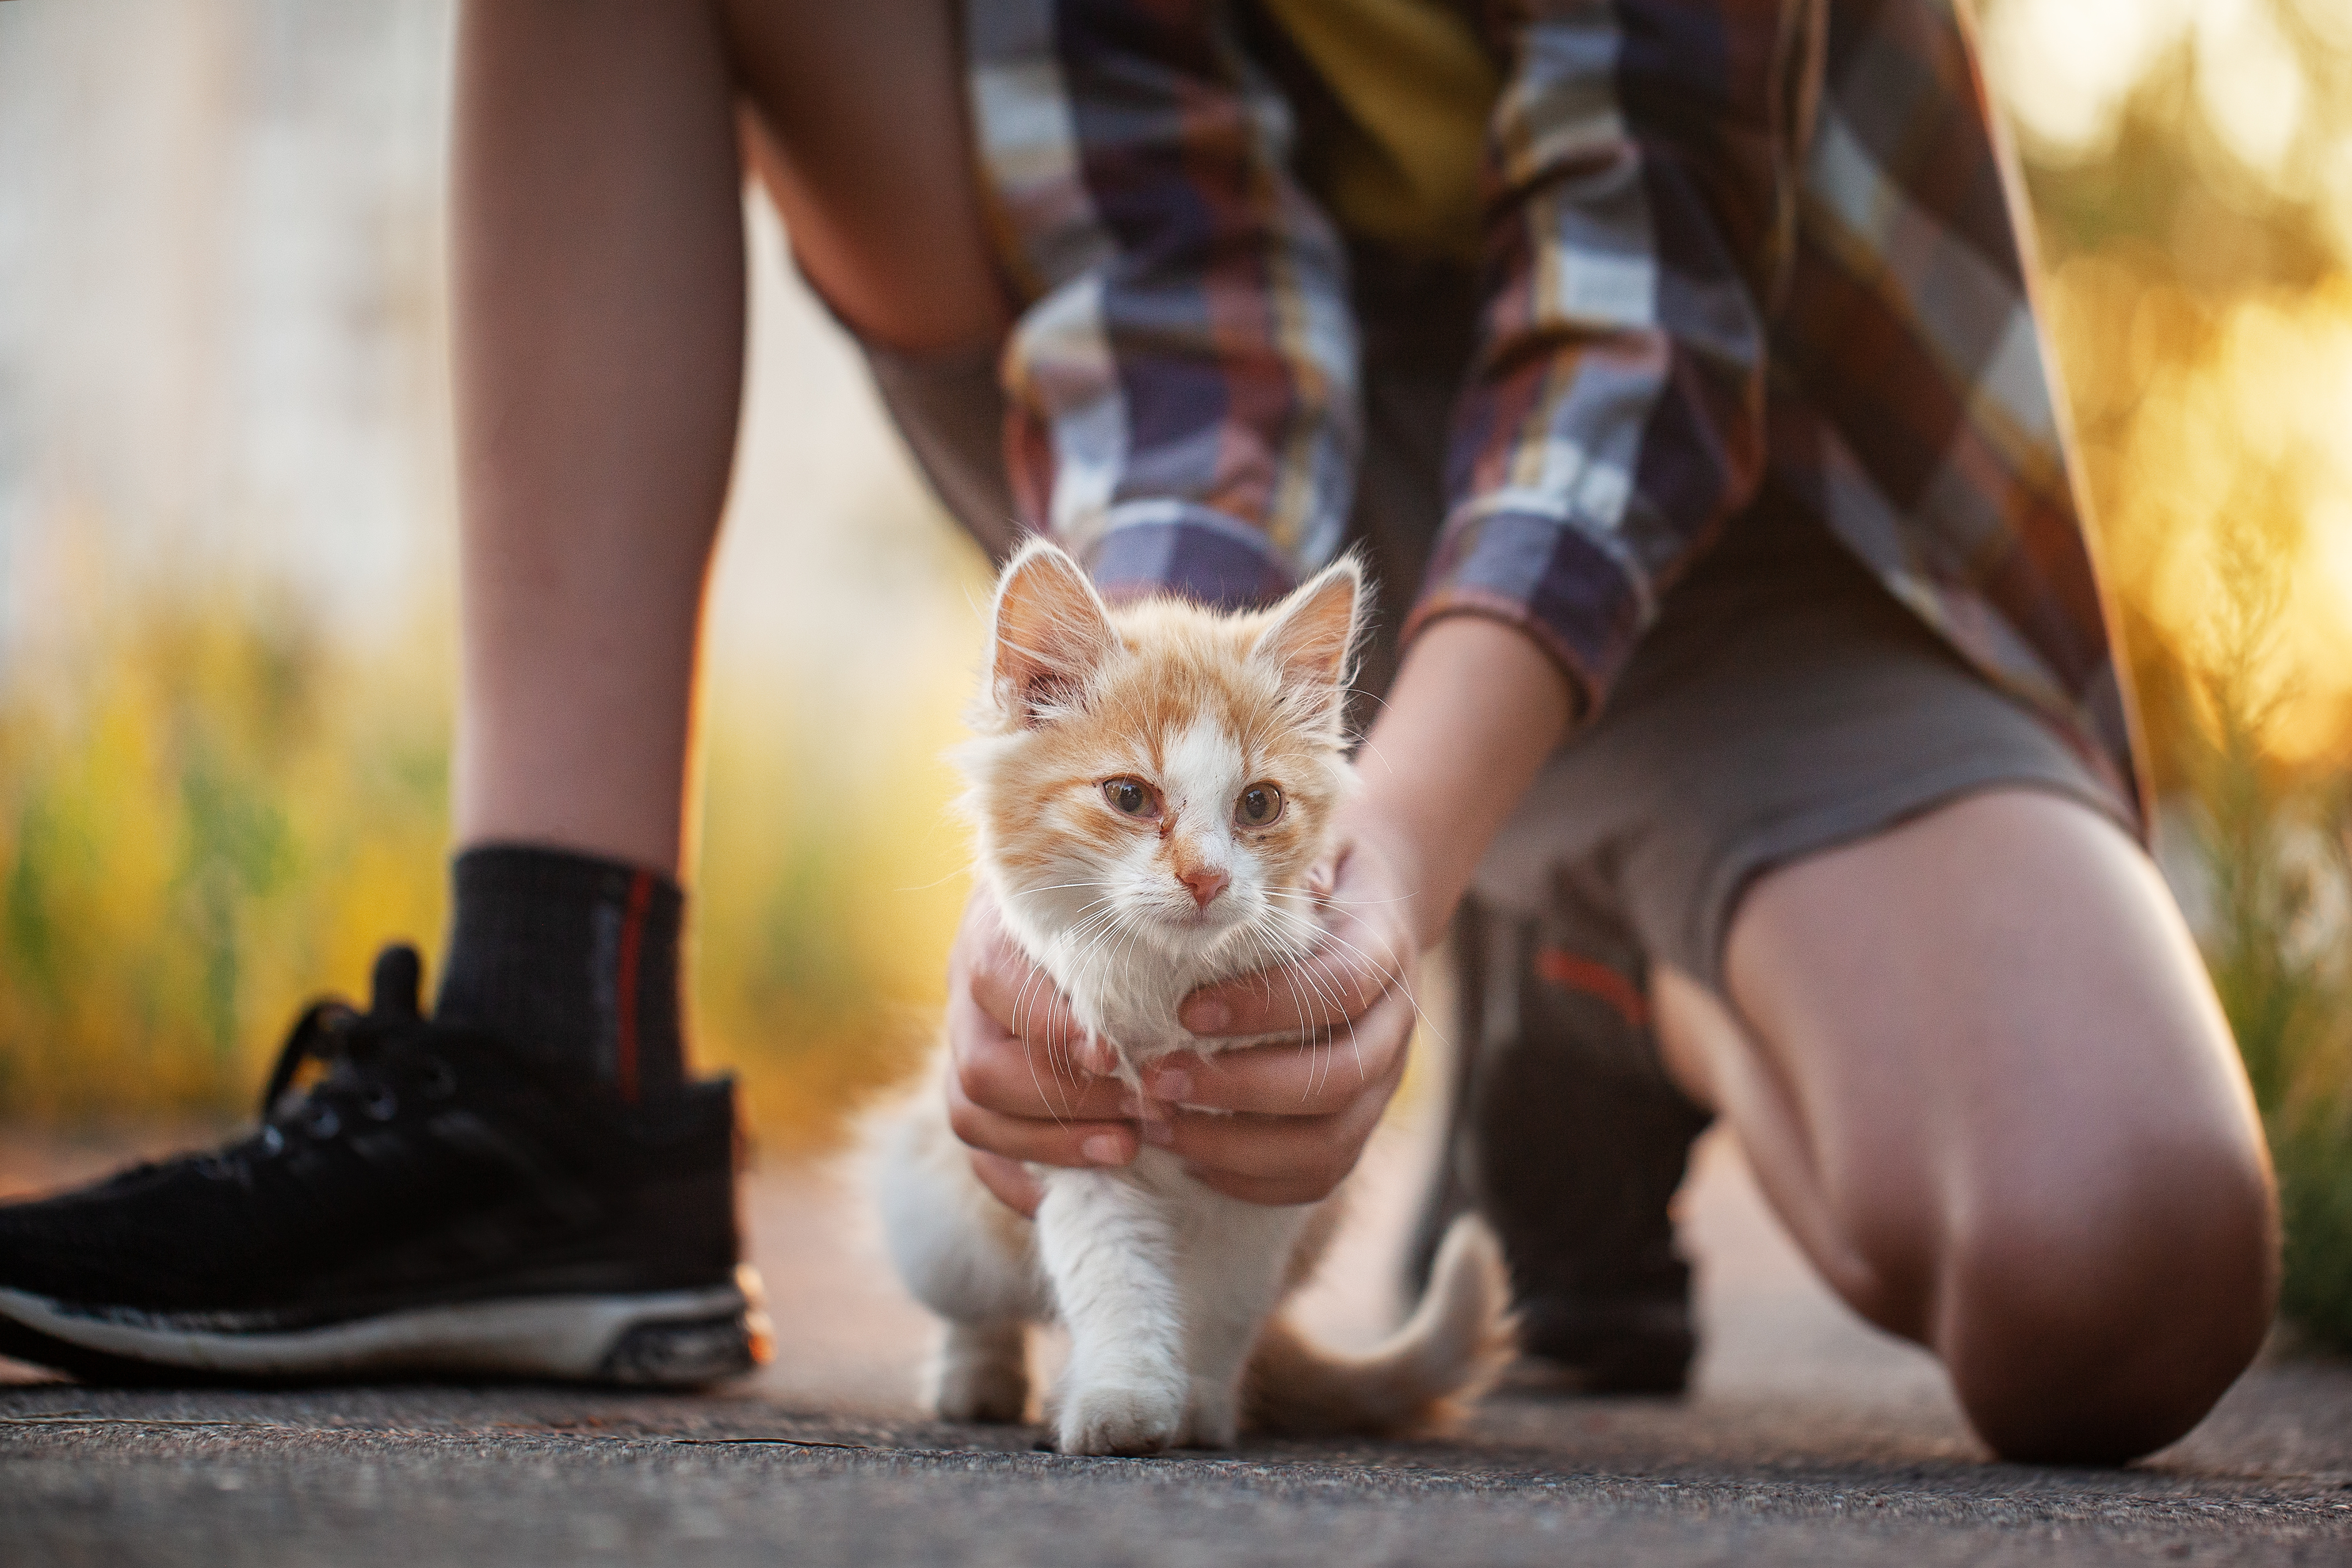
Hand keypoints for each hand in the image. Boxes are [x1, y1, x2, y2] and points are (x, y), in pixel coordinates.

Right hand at [944, 880, 1138, 1216]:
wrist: (1097, 905)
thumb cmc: (1130, 898)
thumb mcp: (1138, 890)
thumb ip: (1157, 910)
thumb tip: (1208, 925)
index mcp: (999, 929)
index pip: (996, 978)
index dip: (1050, 1025)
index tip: (1112, 1054)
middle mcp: (971, 991)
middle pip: (981, 1065)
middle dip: (1064, 1099)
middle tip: (1143, 1108)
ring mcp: (968, 1046)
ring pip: (973, 1114)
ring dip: (1052, 1142)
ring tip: (1129, 1149)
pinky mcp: (979, 1097)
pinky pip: (980, 1155)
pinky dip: (1024, 1180)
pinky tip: (1084, 1191)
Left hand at [1148, 807, 1421, 1204]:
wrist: (1377, 912)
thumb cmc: (1317, 881)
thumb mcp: (1306, 850)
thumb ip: (1274, 869)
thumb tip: (1218, 885)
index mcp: (1381, 949)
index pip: (1338, 987)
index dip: (1265, 1005)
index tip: (1185, 1009)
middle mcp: (1393, 1026)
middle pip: (1335, 1079)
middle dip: (1238, 1089)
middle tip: (1155, 1081)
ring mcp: (1383, 1084)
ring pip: (1329, 1144)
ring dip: (1237, 1149)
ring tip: (1159, 1128)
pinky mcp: (1361, 1123)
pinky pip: (1319, 1176)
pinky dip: (1255, 1182)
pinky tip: (1191, 1163)